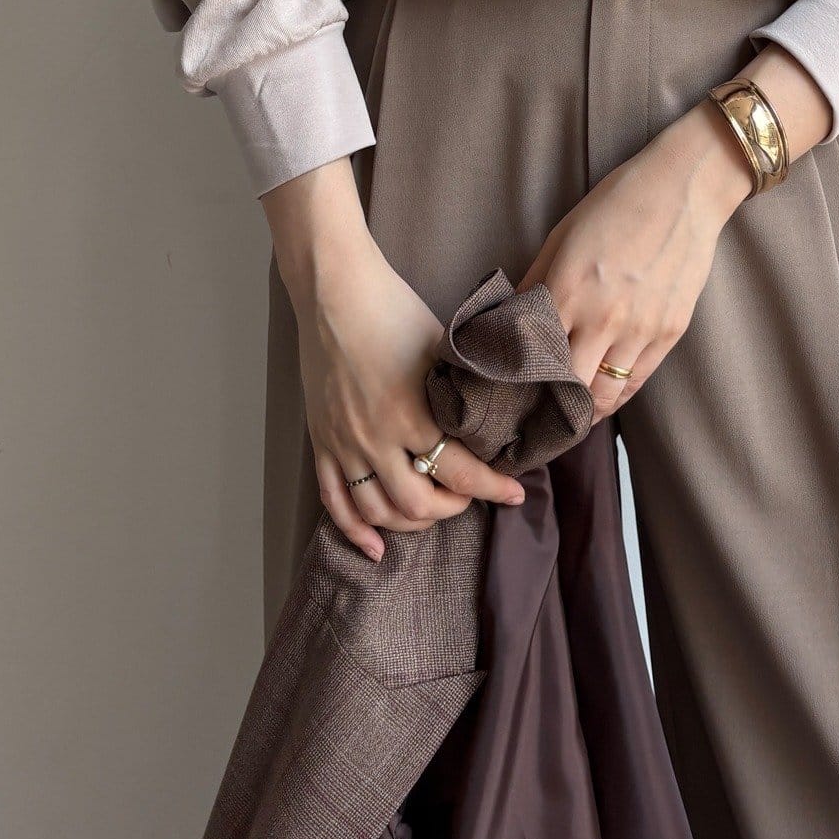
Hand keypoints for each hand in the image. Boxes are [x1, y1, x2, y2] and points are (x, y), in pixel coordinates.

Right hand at [263, 163, 524, 561]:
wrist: (334, 292)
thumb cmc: (393, 310)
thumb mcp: (442, 346)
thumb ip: (463, 386)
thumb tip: (496, 408)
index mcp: (412, 414)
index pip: (461, 473)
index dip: (493, 489)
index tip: (515, 493)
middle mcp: (376, 439)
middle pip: (419, 505)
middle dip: (453, 508)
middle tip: (471, 495)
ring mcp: (345, 444)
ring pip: (378, 512)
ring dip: (411, 522)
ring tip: (433, 512)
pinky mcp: (322, 441)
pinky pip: (334, 501)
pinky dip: (355, 530)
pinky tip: (375, 546)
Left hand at [519, 100, 755, 421]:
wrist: (683, 189)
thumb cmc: (615, 204)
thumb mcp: (561, 236)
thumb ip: (535, 283)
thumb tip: (509, 320)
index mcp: (567, 290)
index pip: (532, 359)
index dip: (517, 384)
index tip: (507, 395)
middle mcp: (602, 318)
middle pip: (567, 390)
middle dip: (547, 408)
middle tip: (533, 416)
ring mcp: (640, 329)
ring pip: (604, 396)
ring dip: (583, 412)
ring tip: (567, 418)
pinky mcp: (670, 332)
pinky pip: (638, 381)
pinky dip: (616, 395)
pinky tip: (601, 398)